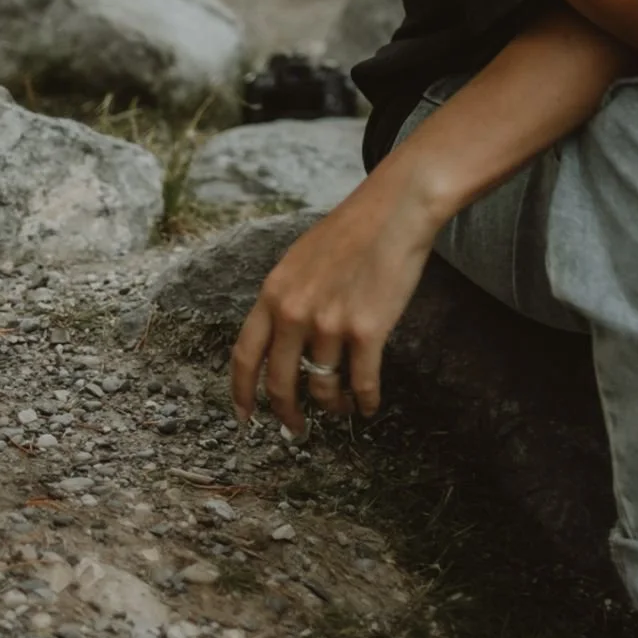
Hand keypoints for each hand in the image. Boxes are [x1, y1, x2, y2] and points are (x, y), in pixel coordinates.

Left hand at [229, 163, 438, 432]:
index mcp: (273, 293)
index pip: (245, 356)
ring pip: (323, 387)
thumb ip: (285, 298)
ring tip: (342, 407)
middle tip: (296, 429)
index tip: (244, 417)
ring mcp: (330, 323)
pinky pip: (362, 382)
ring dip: (333, 406)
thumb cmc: (353, 229)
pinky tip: (369, 405)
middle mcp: (295, 312)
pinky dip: (366, 400)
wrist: (396, 208)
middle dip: (287, 414)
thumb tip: (280, 340)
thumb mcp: (300, 259)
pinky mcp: (367, 330)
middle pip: (280, 383)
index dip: (241, 393)